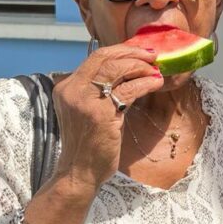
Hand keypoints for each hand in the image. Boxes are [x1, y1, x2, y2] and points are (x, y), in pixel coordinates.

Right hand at [50, 43, 162, 190]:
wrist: (79, 172)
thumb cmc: (87, 144)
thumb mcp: (86, 111)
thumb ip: (98, 91)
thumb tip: (126, 70)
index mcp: (67, 87)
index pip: (95, 58)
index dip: (120, 51)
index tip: (140, 51)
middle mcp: (72, 90)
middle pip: (105, 57)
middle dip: (132, 52)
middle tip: (152, 55)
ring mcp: (85, 101)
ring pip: (117, 70)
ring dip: (140, 67)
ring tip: (156, 70)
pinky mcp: (100, 113)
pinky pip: (128, 90)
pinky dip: (145, 83)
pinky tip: (156, 83)